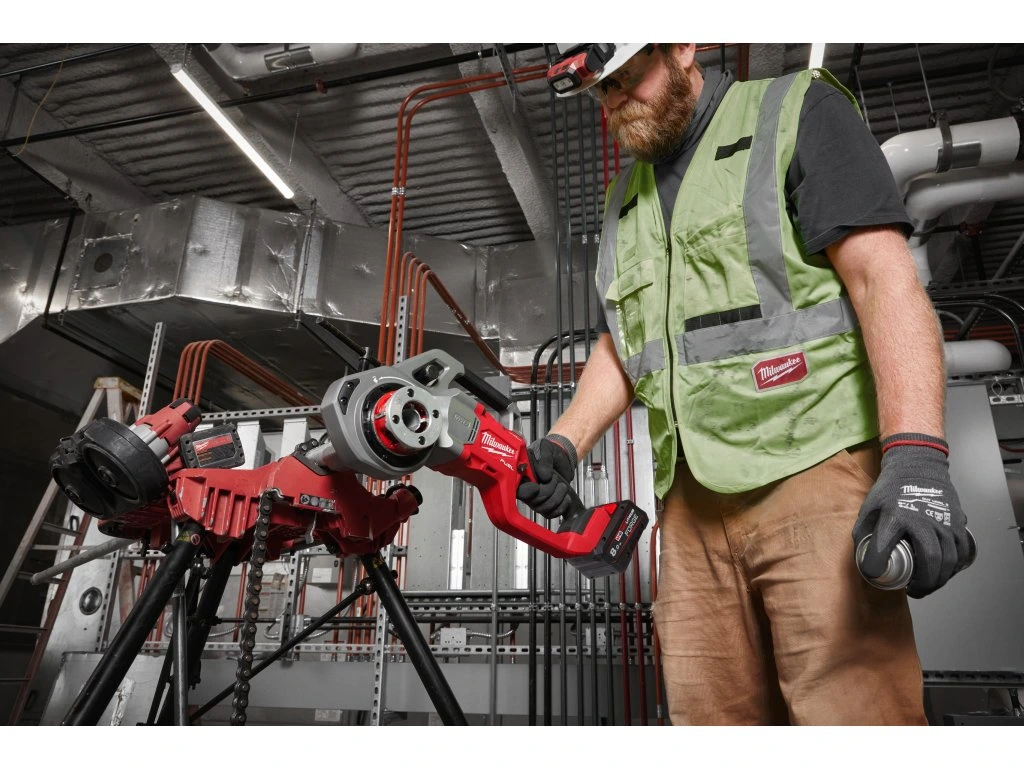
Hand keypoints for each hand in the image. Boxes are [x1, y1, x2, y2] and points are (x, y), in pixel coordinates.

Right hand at [516, 435, 583, 519]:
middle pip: (535, 501)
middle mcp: (526, 489)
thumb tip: (544, 476)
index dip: (528, 491)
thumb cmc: (551, 451)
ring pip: (544, 509)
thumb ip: (544, 459)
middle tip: (554, 477)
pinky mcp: (546, 505)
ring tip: (561, 486)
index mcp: (521, 475)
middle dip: (549, 489)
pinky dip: (562, 506)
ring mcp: (535, 499)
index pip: (518, 491)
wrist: (563, 458)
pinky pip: (551, 514)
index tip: (537, 485)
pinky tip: (565, 496)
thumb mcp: (547, 447)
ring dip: (558, 497)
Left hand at [852, 433, 971, 598]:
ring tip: (927, 584)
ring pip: (950, 561)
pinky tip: (944, 571)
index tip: (876, 574)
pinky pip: (962, 553)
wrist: (917, 465)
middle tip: (914, 590)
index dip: (877, 565)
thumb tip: (863, 558)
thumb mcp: (869, 506)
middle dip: (924, 584)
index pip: (883, 547)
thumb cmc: (891, 487)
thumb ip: (864, 533)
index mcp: (895, 516)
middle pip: (931, 562)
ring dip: (939, 579)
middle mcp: (923, 521)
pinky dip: (954, 568)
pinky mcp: (957, 523)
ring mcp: (944, 522)